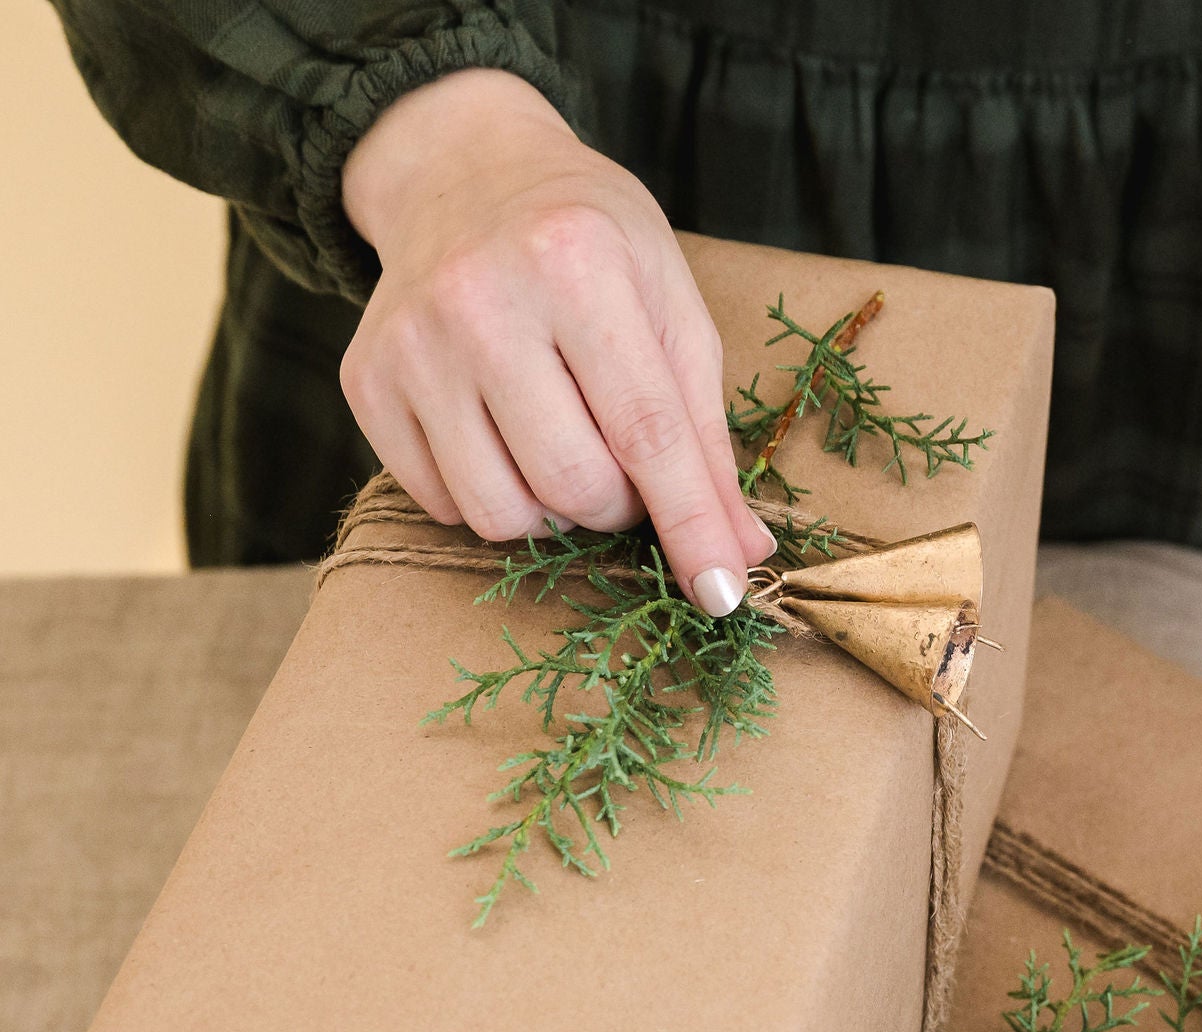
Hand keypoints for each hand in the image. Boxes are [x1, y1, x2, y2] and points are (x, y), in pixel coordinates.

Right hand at [339, 68, 770, 613]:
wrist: (465, 173)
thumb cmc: (591, 247)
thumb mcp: (671, 310)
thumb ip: (708, 436)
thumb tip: (743, 552)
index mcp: (576, 262)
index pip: (647, 434)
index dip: (691, 526)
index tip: (722, 596)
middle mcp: (480, 297)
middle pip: (573, 487)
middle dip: (617, 505)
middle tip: (620, 459)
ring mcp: (412, 342)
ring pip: (503, 514)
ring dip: (552, 512)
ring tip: (562, 444)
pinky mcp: (366, 380)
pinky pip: (445, 506)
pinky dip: (490, 496)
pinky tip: (501, 435)